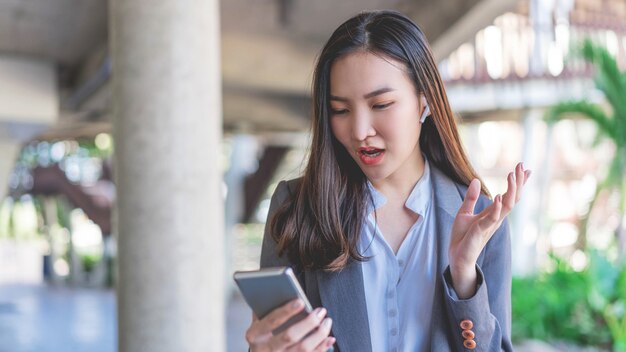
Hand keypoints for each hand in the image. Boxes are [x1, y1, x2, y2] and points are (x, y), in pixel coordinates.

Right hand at [245, 299, 334, 351]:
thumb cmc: (262, 335)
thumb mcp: (257, 323)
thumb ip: (266, 309)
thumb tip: (281, 292)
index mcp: (254, 335)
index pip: (271, 321)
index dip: (286, 311)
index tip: (301, 301)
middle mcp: (264, 350)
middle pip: (289, 336)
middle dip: (308, 322)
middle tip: (321, 311)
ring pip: (302, 349)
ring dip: (319, 335)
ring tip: (327, 322)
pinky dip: (322, 347)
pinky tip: (329, 338)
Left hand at [448, 162, 530, 297]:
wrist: (457, 256)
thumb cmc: (463, 236)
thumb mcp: (464, 212)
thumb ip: (471, 197)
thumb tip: (476, 180)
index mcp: (493, 213)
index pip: (509, 195)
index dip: (517, 182)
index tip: (524, 168)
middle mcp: (496, 218)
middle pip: (513, 198)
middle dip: (518, 182)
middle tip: (521, 166)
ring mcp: (491, 224)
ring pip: (507, 206)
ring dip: (511, 190)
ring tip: (512, 175)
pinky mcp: (481, 231)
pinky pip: (492, 218)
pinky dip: (497, 207)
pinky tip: (498, 196)